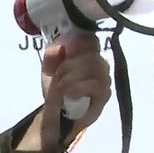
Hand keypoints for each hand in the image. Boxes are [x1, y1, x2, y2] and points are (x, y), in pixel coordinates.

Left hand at [26, 32, 110, 152]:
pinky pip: (95, 83)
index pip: (89, 38)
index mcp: (87, 52)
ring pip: (92, 66)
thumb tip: (61, 45)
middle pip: (88, 53)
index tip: (64, 55)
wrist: (56, 113)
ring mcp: (105, 77)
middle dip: (66, 66)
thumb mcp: (48, 67)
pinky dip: (78, 88)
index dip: (75, 45)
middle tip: (58, 78)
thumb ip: (52, 52)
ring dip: (69, 78)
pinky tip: (70, 94)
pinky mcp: (105, 93)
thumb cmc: (56, 88)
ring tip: (61, 88)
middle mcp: (100, 61)